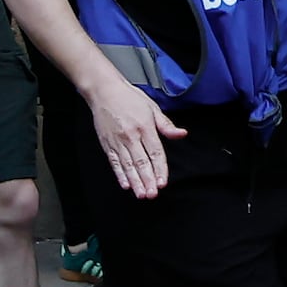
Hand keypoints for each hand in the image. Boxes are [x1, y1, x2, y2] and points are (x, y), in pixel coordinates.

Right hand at [79, 65, 182, 201]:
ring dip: (135, 182)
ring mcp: (117, 141)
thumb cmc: (129, 98)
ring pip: (128, 165)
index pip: (155, 152)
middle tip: (152, 194)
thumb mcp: (152, 108)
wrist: (104, 91)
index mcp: (145, 127)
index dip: (159, 169)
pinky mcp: (107, 144)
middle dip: (147, 180)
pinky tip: (125, 184)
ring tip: (141, 194)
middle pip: (141, 162)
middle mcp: (131, 136)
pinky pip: (114, 162)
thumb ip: (166, 125)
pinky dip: (120, 174)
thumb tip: (181, 134)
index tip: (162, 182)